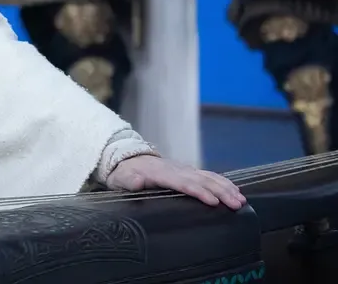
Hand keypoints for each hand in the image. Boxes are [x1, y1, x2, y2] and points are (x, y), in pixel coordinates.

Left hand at [107, 155, 246, 208]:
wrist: (127, 159)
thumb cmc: (125, 173)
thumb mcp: (121, 178)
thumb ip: (129, 180)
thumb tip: (136, 182)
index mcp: (160, 173)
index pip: (182, 182)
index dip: (198, 191)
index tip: (213, 201)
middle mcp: (176, 169)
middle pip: (201, 179)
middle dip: (220, 191)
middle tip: (236, 204)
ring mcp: (183, 169)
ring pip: (208, 177)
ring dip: (226, 187)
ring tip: (241, 200)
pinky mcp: (188, 172)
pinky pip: (209, 176)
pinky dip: (223, 182)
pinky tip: (236, 191)